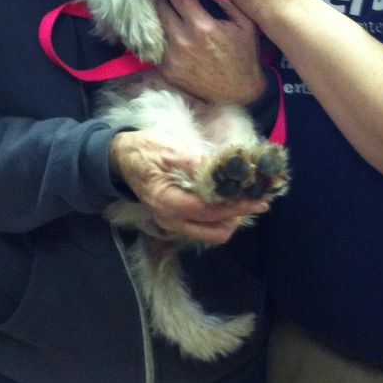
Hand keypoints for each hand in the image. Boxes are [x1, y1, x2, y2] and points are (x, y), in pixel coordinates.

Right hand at [108, 129, 269, 244]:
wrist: (123, 157)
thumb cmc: (146, 149)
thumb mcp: (171, 149)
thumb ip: (196, 164)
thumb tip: (224, 172)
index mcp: (167, 202)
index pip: (208, 212)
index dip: (236, 207)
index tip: (259, 201)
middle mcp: (170, 219)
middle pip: (213, 232)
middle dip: (237, 217)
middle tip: (256, 200)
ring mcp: (172, 222)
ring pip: (210, 232)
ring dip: (230, 218)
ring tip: (246, 198)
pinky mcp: (176, 219)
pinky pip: (203, 226)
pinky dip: (220, 216)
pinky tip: (229, 199)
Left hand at [155, 0, 266, 103]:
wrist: (240, 93)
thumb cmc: (244, 55)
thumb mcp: (244, 24)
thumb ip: (225, 0)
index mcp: (202, 26)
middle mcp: (182, 41)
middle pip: (161, 8)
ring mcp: (172, 58)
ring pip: (157, 27)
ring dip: (158, 13)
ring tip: (159, 1)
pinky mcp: (167, 71)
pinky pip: (159, 46)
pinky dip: (161, 35)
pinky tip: (166, 27)